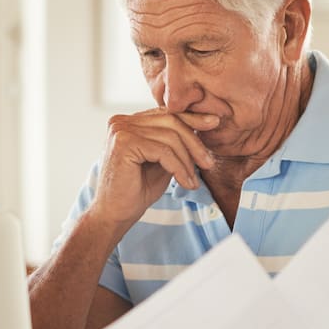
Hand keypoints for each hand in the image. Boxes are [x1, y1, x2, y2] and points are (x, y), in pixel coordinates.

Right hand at [92, 109, 219, 224]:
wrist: (115, 215)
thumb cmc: (136, 191)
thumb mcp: (162, 161)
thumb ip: (174, 143)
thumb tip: (202, 126)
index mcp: (129, 122)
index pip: (166, 113)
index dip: (192, 118)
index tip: (214, 123)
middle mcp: (121, 121)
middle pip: (170, 120)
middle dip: (194, 142)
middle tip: (208, 163)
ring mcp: (120, 130)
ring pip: (169, 136)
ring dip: (187, 160)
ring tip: (194, 180)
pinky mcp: (124, 143)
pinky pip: (163, 151)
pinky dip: (179, 168)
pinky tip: (185, 183)